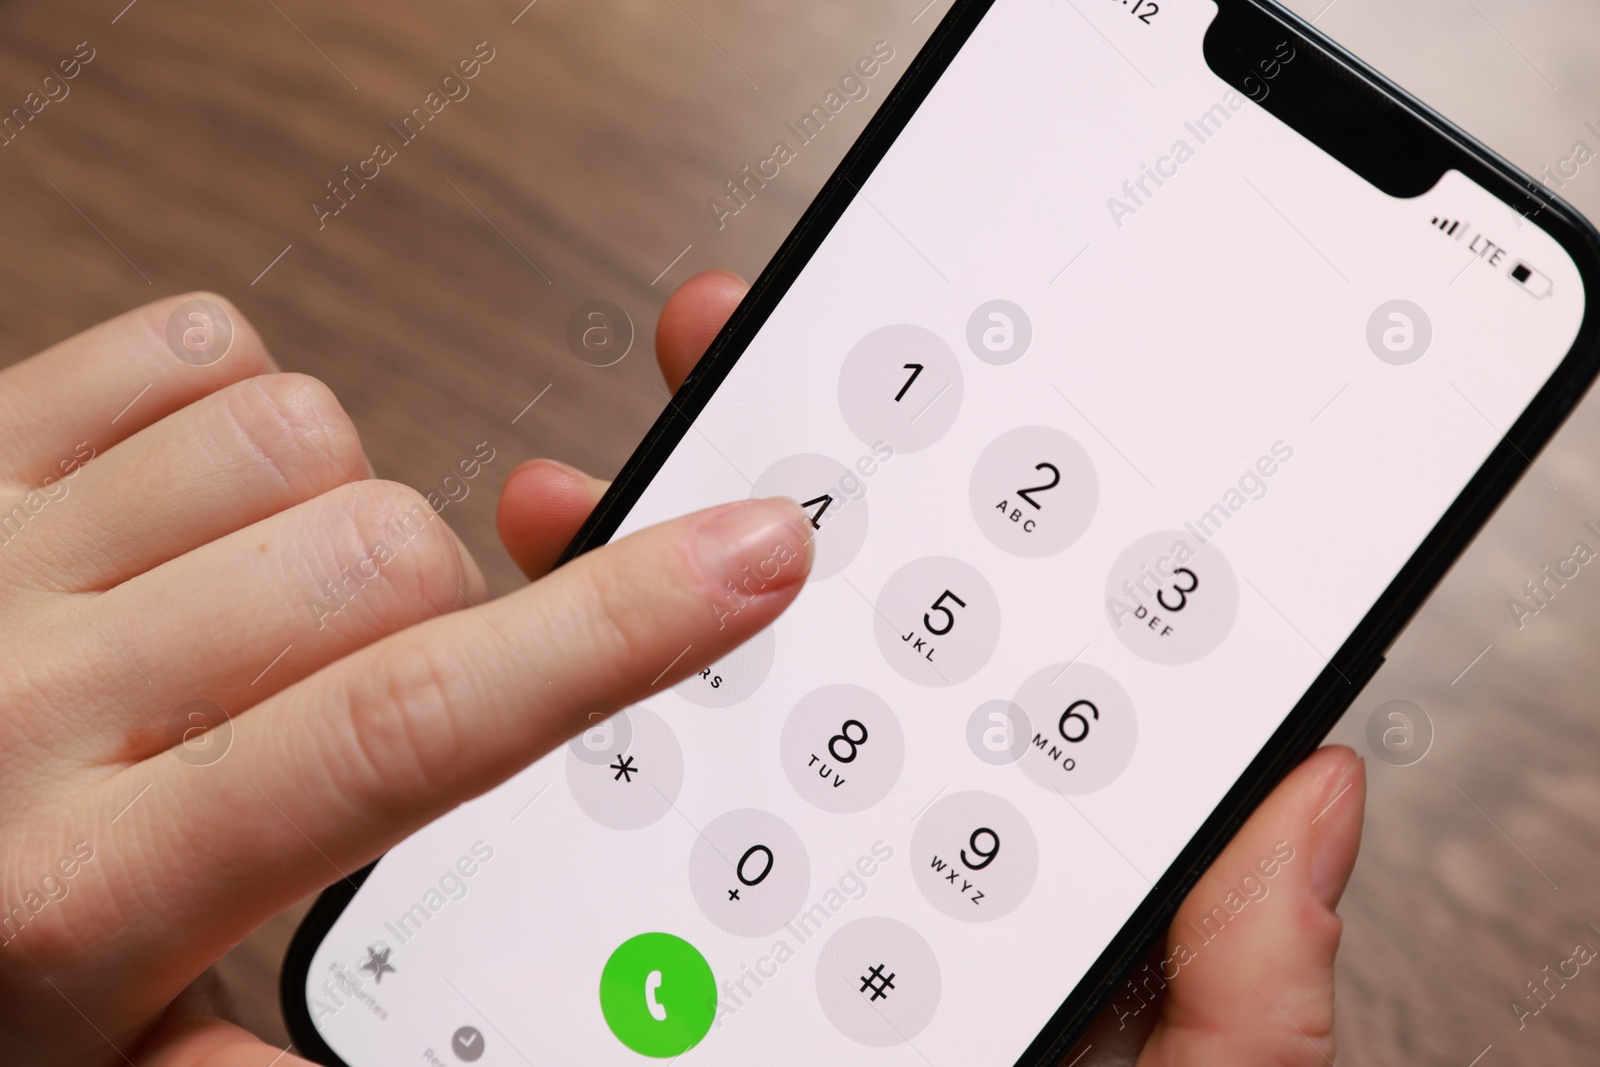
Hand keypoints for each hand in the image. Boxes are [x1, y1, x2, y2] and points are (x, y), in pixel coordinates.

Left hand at [0, 275, 809, 1065]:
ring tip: (270, 603)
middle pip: (383, 559)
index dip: (606, 635)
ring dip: (340, 510)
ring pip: (300, 438)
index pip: (414, 727)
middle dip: (440, 609)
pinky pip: (185, 349)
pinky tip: (204, 501)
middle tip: (382, 679)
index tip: (749, 560)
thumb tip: (356, 1062)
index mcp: (93, 888)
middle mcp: (31, 701)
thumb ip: (219, 1065)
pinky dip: (242, 401)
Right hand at [501, 273, 1366, 1066]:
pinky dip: (529, 775)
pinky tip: (503, 695)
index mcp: (1016, 905)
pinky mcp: (646, 1003)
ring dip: (615, 617)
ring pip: (679, 748)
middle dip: (754, 517)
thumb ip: (1251, 984)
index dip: (963, 541)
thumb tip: (1312, 793)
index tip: (918, 414)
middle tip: (721, 378)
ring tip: (573, 511)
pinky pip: (588, 880)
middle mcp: (877, 909)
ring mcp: (752, 951)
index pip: (993, 691)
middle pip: (813, 677)